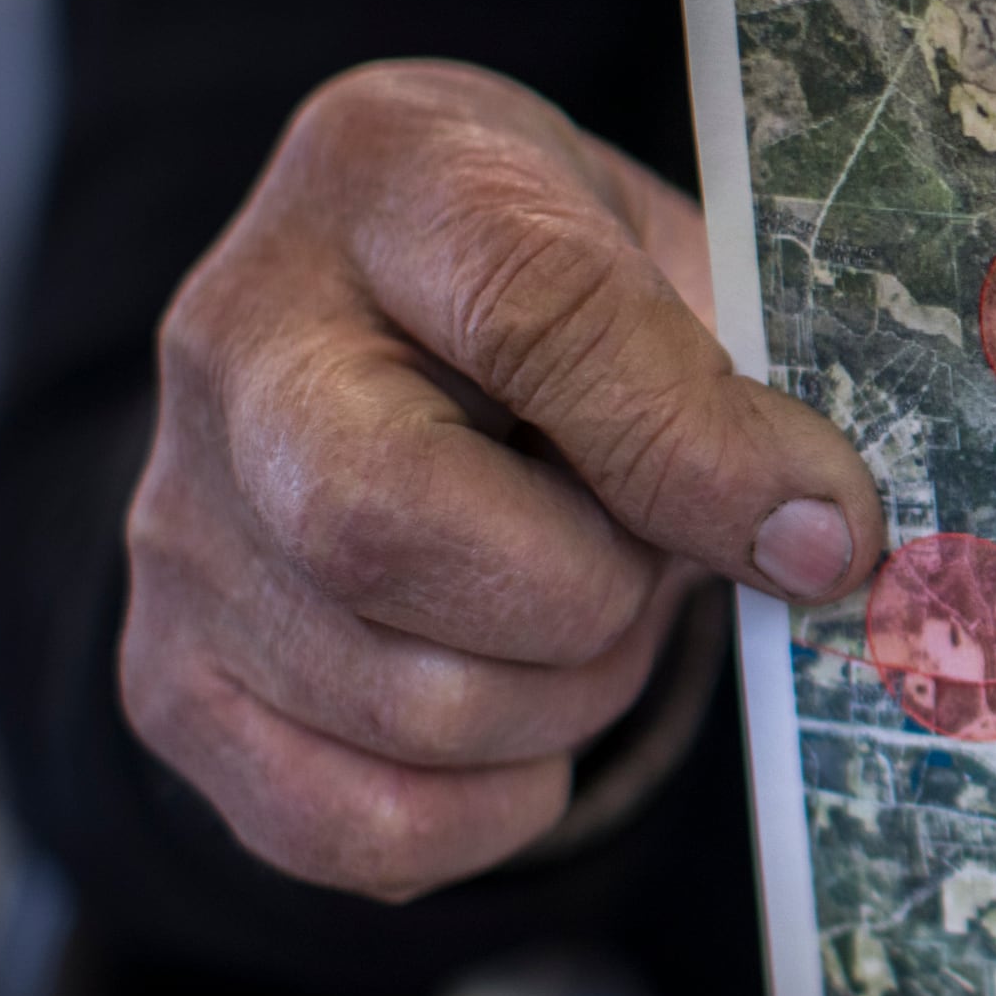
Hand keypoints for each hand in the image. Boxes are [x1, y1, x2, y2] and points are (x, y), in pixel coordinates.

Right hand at [120, 62, 884, 897]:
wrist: (408, 333)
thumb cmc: (577, 290)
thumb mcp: (678, 264)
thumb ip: (742, 382)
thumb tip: (819, 545)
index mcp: (390, 174)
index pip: (532, 314)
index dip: (694, 448)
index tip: (825, 529)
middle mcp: (235, 340)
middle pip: (391, 533)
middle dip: (592, 592)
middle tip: (653, 561)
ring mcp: (177, 521)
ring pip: (401, 703)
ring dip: (567, 697)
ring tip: (587, 606)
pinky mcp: (171, 676)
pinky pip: (346, 821)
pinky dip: (489, 808)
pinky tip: (527, 718)